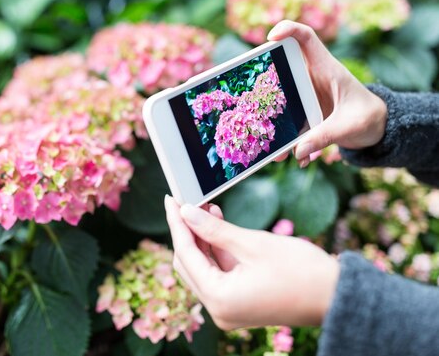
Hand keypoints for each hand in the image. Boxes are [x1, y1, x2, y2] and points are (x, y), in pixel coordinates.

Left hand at [165, 195, 339, 328]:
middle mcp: (219, 310)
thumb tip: (186, 212)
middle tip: (186, 202)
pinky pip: (218, 274)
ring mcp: (229, 309)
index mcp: (219, 299)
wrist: (338, 296)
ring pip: (203, 268)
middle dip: (187, 232)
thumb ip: (214, 229)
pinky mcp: (239, 303)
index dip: (176, 223)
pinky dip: (217, 251)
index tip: (171, 199)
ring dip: (202, 239)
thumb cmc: (301, 271)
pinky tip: (218, 225)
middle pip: (189, 264)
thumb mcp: (253, 243)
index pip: (185, 254)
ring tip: (206, 209)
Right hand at [267, 20, 387, 165]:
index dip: (288, 30)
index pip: (306, 38)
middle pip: (281, 69)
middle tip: (252, 97)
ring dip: (273, 121)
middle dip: (263, 82)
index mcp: (325, 69)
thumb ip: (324, 137)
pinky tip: (296, 156)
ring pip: (280, 100)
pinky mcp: (303, 113)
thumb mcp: (349, 127)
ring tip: (273, 144)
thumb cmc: (367, 117)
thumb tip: (298, 150)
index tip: (271, 37)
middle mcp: (311, 78)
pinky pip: (288, 123)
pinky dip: (289, 141)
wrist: (376, 129)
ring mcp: (305, 95)